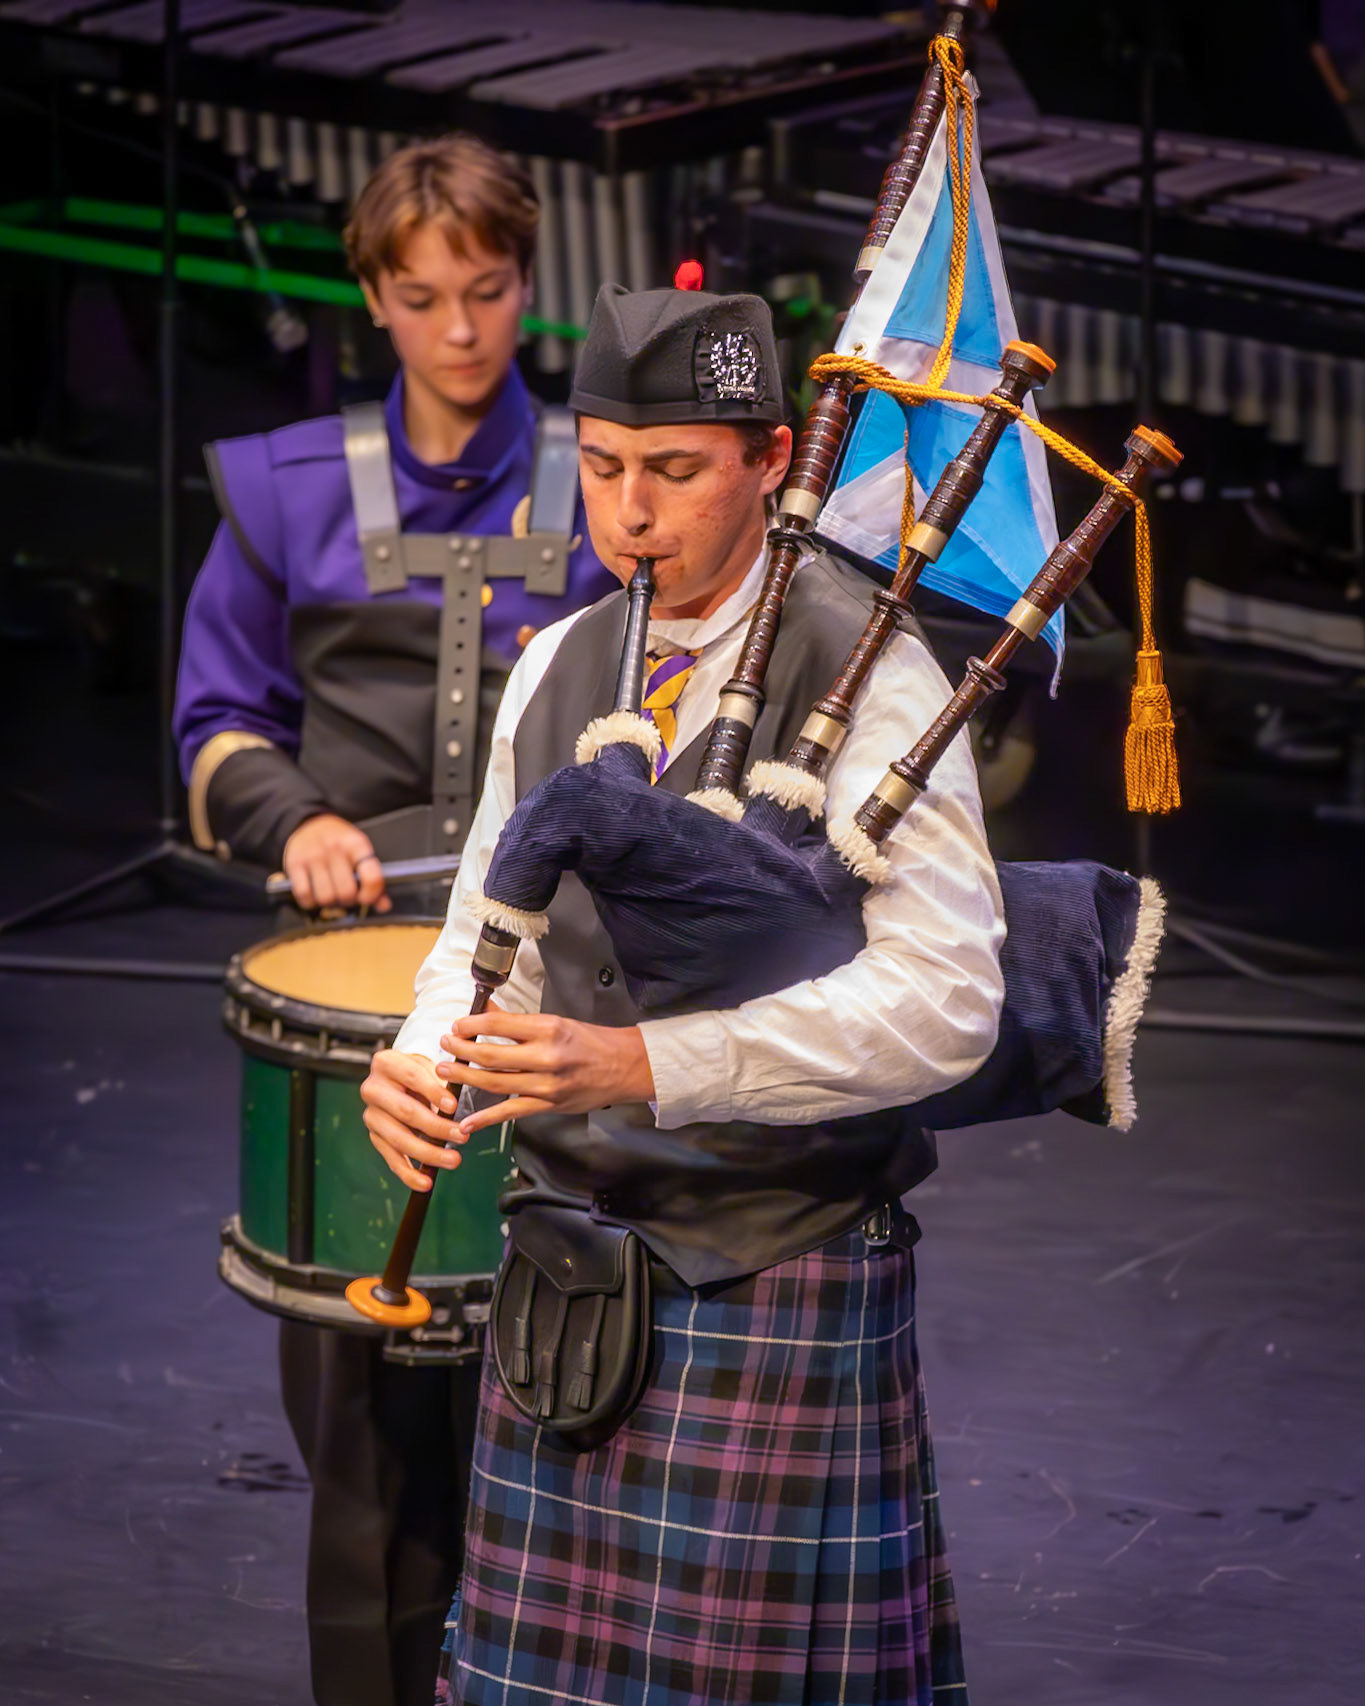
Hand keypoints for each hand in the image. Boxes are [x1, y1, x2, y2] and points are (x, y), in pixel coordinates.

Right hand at [281, 813, 390, 911]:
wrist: (308, 822)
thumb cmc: (338, 842)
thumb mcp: (359, 851)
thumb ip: (372, 878)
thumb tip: (384, 905)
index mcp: (357, 844)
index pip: (372, 877)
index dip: (371, 895)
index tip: (367, 898)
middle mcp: (335, 849)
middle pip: (346, 892)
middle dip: (348, 901)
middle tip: (346, 897)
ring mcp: (313, 856)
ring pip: (325, 897)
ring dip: (329, 903)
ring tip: (331, 895)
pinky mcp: (294, 864)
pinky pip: (304, 895)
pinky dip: (310, 902)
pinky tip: (315, 895)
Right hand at [360, 1050, 463, 1190]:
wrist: (400, 1079)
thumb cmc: (421, 1072)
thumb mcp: (430, 1066)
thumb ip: (441, 1080)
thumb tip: (453, 1106)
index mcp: (386, 1062)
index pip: (411, 1076)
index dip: (433, 1091)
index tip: (454, 1106)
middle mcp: (372, 1088)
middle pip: (405, 1111)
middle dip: (436, 1127)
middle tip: (463, 1137)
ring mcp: (371, 1115)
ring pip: (399, 1139)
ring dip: (428, 1153)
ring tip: (454, 1160)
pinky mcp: (375, 1137)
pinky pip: (391, 1158)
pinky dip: (409, 1173)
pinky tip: (425, 1182)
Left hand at [436, 1011, 655, 1136]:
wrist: (623, 1066)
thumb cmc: (591, 1041)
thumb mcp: (556, 1022)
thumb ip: (518, 1021)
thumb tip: (485, 1009)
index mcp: (549, 1029)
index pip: (499, 1025)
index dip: (471, 1025)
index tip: (457, 1026)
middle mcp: (547, 1056)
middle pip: (492, 1055)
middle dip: (461, 1050)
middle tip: (444, 1046)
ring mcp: (547, 1085)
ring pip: (496, 1083)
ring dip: (465, 1078)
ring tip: (443, 1072)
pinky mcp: (548, 1106)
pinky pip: (510, 1112)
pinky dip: (486, 1118)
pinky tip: (467, 1122)